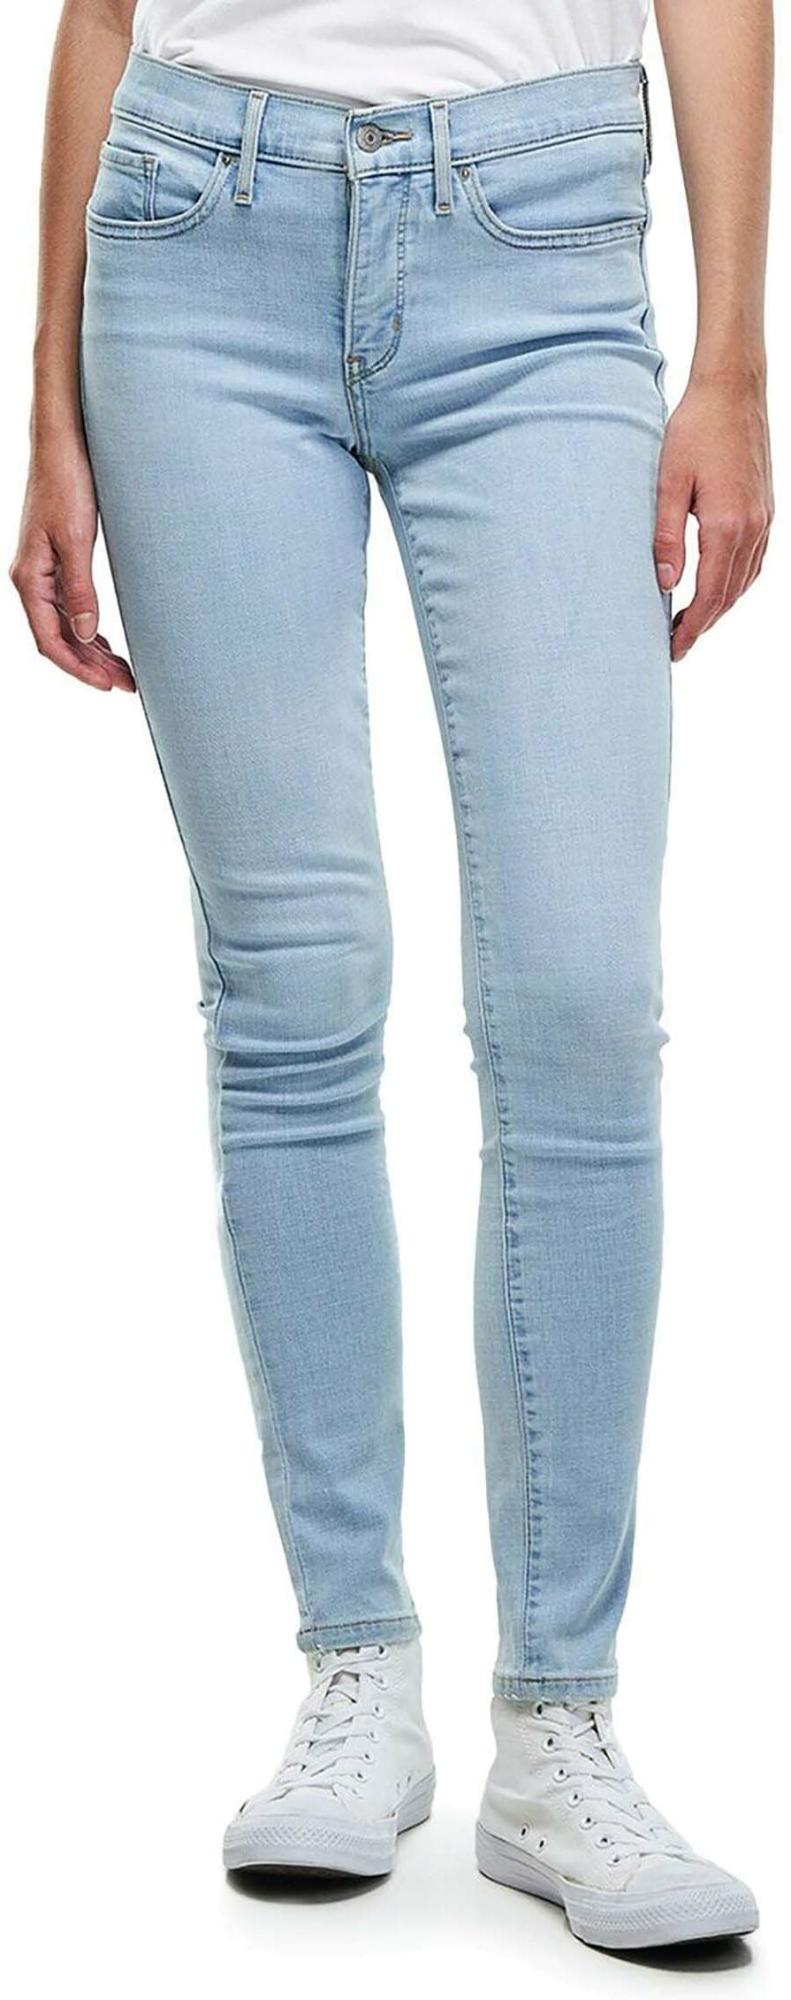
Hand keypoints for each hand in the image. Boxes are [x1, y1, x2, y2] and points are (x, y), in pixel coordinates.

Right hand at [10, 426, 133, 691]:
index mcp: (30, 579)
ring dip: (93, 651)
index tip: (107, 686)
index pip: (50, 641)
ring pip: (66, 626)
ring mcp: (44, 572)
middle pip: (59, 639)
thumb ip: (81, 590)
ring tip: (123, 671)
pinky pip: (70, 608)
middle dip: (91, 666)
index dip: (78, 668)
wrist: (62, 444)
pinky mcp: (57, 561)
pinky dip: (89, 629)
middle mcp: (32, 580)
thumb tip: (87, 635)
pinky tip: (108, 642)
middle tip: (128, 684)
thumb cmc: (66, 482)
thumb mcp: (76, 539)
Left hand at [654, 372, 772, 661]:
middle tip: (676, 644)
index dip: (691, 627)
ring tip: (693, 622)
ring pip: (744, 581)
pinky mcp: (766, 509)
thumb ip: (666, 536)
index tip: (672, 647)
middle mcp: (751, 528)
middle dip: (703, 624)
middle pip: (729, 595)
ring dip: (720, 606)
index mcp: (726, 525)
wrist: (733, 391)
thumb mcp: (668, 482)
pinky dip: (736, 583)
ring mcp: (764, 519)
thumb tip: (665, 584)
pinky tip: (719, 587)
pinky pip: (754, 561)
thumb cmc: (696, 429)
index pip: (709, 595)